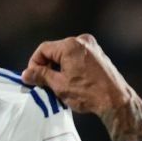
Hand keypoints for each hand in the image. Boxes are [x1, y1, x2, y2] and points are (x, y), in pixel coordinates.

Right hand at [22, 33, 141, 140]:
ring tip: (57, 85)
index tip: (33, 78)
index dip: (34, 64)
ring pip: (65, 55)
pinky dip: (69, 67)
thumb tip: (26, 74)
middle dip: (46, 66)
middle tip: (43, 83)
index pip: (43, 49)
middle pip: (54, 50)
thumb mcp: (58, 85)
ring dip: (57, 68)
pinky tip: (70, 82)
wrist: (115, 99)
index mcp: (70, 45)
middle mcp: (81, 41)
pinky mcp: (98, 54)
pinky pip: (76, 57)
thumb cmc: (87, 92)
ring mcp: (92, 47)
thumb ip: (40, 76)